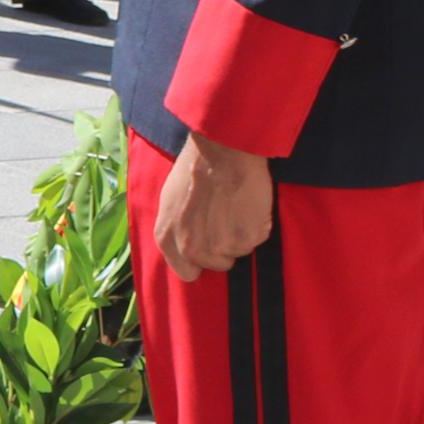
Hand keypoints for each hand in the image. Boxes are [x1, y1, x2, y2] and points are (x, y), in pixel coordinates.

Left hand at [153, 132, 275, 279]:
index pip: (187, 272)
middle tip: (224, 217)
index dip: (199, 258)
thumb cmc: (194, 169)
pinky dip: (255, 226)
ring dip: (239, 235)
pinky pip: (255, 241)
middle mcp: (191, 249)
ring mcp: (221, 246)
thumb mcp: (169, 201)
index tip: (207, 242)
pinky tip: (247, 205)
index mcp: (168, 239)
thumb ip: (174, 231)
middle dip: (222, 246)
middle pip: (216, 264)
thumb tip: (185, 250)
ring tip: (234, 207)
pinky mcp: (248, 238)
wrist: (222, 150)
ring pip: (238, 252)